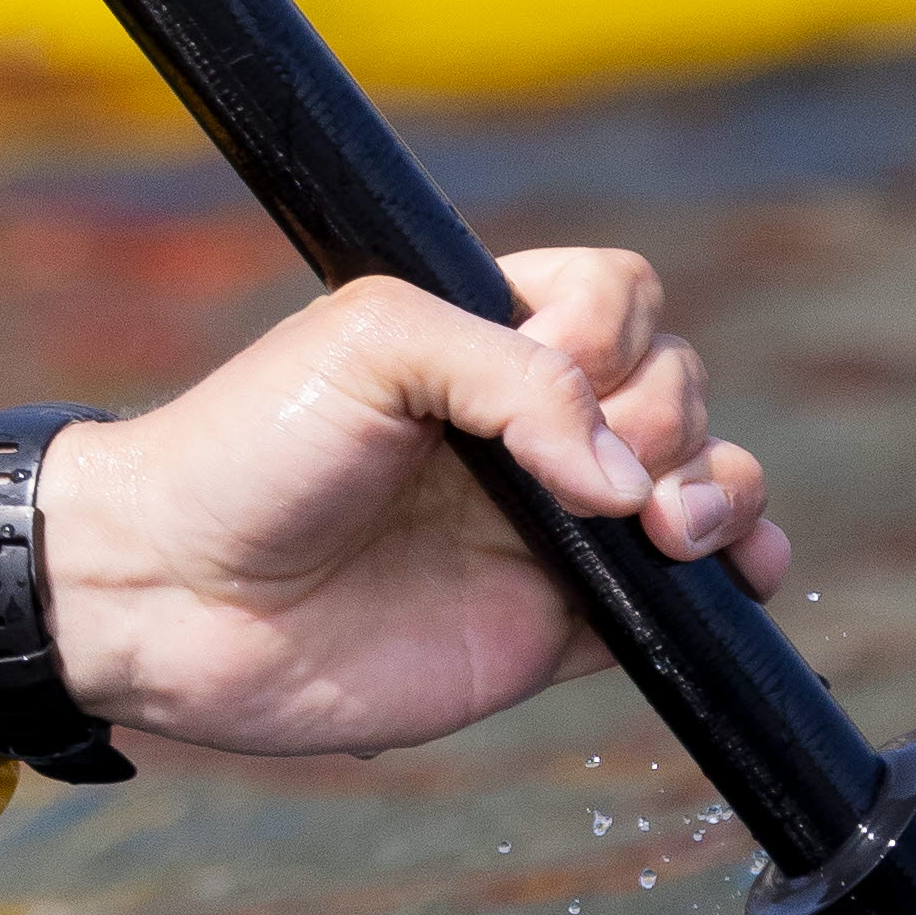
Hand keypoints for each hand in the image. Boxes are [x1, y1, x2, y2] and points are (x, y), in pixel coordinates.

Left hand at [31, 250, 780, 760]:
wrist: (174, 594)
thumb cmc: (244, 450)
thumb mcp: (364, 343)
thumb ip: (512, 372)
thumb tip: (628, 477)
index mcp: (477, 337)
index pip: (617, 295)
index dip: (605, 326)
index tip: (544, 362)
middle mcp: (525, 423)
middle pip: (675, 383)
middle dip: (660, 415)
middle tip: (566, 472)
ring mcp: (552, 521)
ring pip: (703, 477)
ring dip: (721, 487)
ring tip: (664, 529)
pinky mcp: (561, 619)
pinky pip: (690, 590)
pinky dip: (741, 565)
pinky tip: (739, 568)